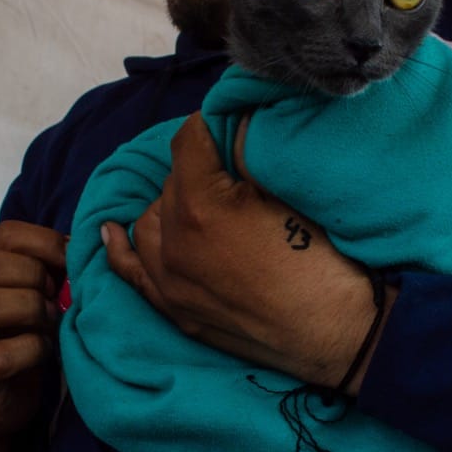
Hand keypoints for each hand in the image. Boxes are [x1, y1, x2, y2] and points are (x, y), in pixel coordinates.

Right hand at [0, 221, 65, 451]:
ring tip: (49, 321)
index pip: (3, 234)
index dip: (45, 242)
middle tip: (55, 296)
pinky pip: (0, 354)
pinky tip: (44, 348)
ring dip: (30, 309)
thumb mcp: (24, 294)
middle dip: (34, 275)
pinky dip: (33, 348)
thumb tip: (78, 246)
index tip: (71, 260)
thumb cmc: (15, 339)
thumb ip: (41, 267)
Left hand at [102, 112, 383, 389]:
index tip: (226, 123)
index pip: (187, 142)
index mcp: (200, 207)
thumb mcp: (289, 193)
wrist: (340, 332)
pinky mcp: (176, 312)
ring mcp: (170, 283)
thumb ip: (249, 151)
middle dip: (198, 170)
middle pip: (171, 183)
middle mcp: (173, 245)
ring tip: (204, 203)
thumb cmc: (324, 260)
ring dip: (172, 207)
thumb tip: (232, 120)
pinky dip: (121, 248)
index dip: (210, 126)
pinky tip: (111, 232)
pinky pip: (132, 272)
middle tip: (232, 172)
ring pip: (150, 223)